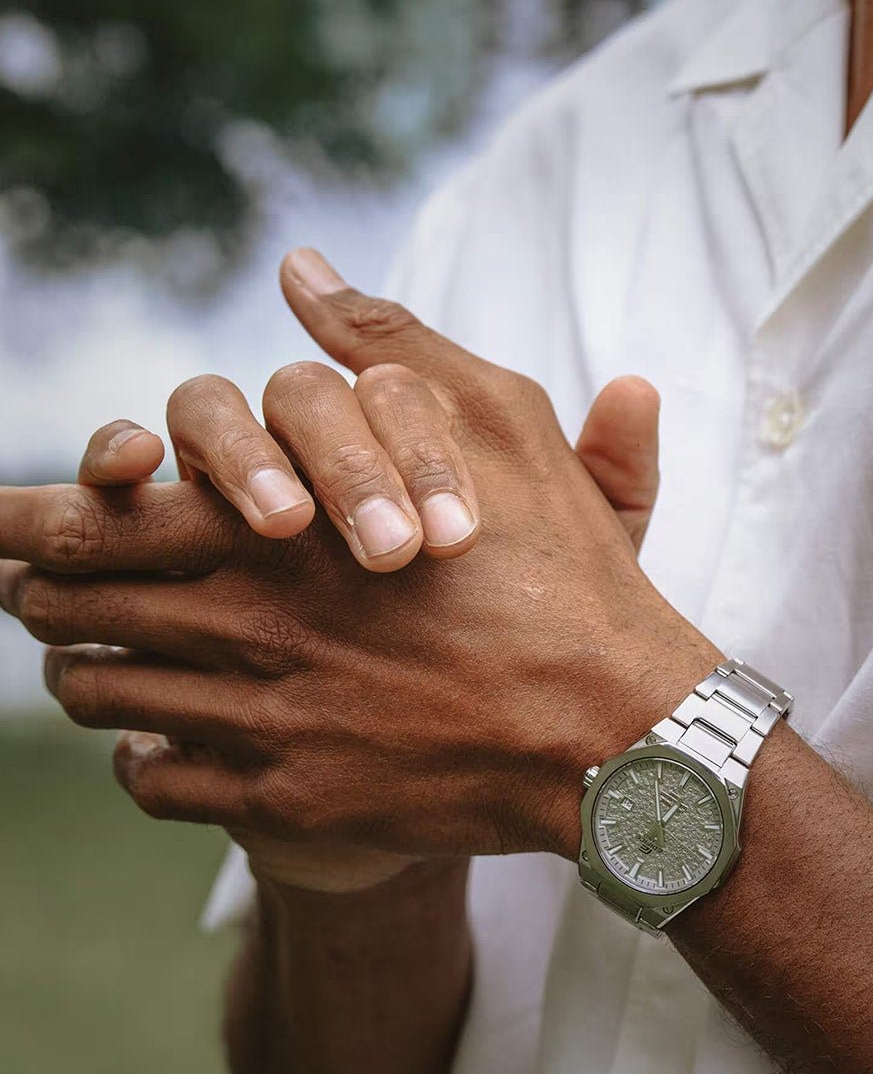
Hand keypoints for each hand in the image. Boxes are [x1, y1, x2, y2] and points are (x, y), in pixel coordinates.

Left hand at [0, 249, 717, 877]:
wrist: (610, 732)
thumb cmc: (558, 574)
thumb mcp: (497, 424)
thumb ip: (388, 342)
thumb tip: (302, 270)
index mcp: (271, 531)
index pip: (89, 520)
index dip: (24, 518)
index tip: (1, 522)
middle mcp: (243, 629)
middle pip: (68, 610)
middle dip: (34, 590)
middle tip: (28, 585)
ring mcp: (259, 726)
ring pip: (102, 699)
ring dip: (82, 671)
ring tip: (86, 659)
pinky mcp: (287, 803)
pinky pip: (159, 784)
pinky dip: (139, 759)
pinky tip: (156, 744)